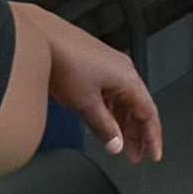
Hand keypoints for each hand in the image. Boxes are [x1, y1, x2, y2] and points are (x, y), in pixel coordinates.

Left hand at [31, 9, 162, 162]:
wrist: (39, 37)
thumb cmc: (65, 61)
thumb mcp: (85, 103)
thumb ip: (103, 126)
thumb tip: (116, 144)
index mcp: (128, 78)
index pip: (149, 113)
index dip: (152, 137)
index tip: (153, 155)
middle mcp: (122, 70)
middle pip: (138, 107)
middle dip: (137, 133)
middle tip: (135, 155)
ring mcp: (108, 66)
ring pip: (123, 101)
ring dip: (123, 123)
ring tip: (118, 144)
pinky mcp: (93, 65)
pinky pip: (110, 93)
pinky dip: (111, 111)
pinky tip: (104, 121)